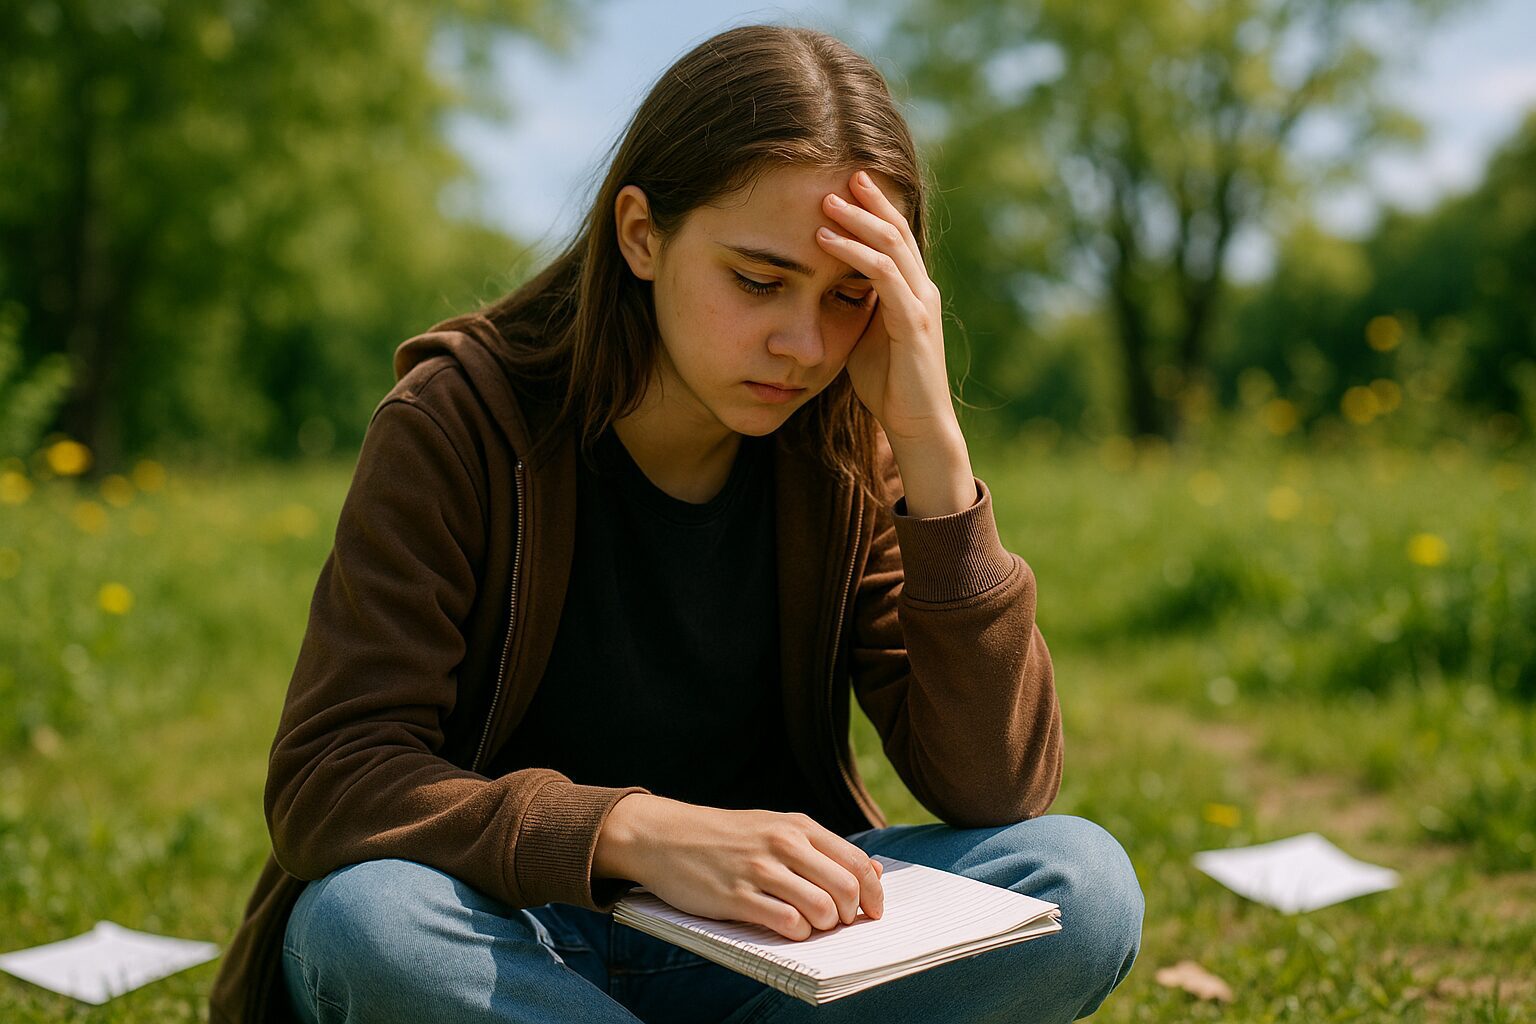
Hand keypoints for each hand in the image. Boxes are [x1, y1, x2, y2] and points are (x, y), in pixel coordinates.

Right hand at [593, 794, 884, 940]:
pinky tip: (787, 928)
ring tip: (810, 925)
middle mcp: (783, 844)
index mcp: (797, 826)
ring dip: (823, 926)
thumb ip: (823, 849)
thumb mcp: (776, 827)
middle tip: (838, 922)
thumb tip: (874, 871)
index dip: (873, 894)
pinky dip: (796, 933)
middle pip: (846, 888)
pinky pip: (787, 924)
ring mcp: (760, 870)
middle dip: (850, 914)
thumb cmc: (725, 836)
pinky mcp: (736, 896)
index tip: (872, 912)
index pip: (857, 862)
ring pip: (821, 909)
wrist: (663, 836)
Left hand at [816, 170, 953, 443]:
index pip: (895, 236)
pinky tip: (827, 241)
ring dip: (856, 220)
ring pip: (891, 246)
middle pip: (896, 230)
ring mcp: (921, 304)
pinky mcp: (913, 324)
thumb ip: (856, 306)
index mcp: (912, 290)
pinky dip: (854, 254)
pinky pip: (884, 277)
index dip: (873, 206)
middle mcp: (921, 289)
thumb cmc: (888, 384)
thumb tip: (827, 285)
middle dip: (867, 200)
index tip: (845, 183)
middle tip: (838, 175)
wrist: (916, 425)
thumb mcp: (864, 335)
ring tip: (825, 202)